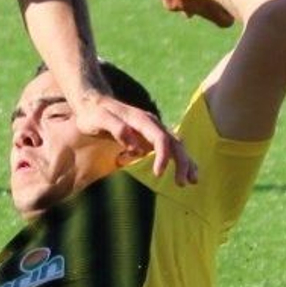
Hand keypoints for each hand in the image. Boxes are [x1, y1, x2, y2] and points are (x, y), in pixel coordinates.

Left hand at [71, 92, 197, 184]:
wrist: (93, 103)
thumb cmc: (93, 113)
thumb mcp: (98, 119)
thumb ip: (115, 127)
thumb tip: (133, 143)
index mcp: (141, 120)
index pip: (159, 138)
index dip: (163, 156)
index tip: (159, 174)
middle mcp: (152, 123)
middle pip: (173, 142)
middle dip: (182, 162)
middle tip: (182, 183)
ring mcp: (153, 130)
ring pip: (177, 145)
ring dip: (186, 162)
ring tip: (192, 181)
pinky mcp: (151, 137)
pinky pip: (171, 148)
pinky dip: (181, 160)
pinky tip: (186, 173)